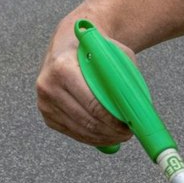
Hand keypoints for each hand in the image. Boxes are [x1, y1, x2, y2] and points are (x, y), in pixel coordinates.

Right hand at [35, 15, 133, 148]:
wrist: (67, 44)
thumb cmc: (93, 48)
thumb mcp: (112, 52)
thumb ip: (124, 76)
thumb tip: (138, 107)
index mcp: (62, 68)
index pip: (91, 103)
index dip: (112, 119)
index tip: (129, 125)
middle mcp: (48, 86)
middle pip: (86, 120)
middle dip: (110, 131)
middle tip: (129, 133)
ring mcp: (45, 103)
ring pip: (80, 131)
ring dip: (103, 137)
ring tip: (121, 136)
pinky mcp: (47, 115)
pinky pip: (73, 133)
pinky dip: (91, 138)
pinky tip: (106, 136)